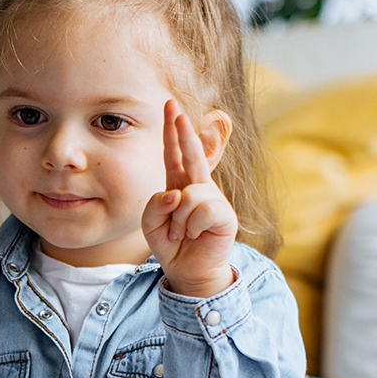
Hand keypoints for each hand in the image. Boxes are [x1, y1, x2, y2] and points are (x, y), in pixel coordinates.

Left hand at [141, 100, 236, 297]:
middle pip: (193, 154)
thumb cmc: (171, 243)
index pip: (175, 154)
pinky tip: (196, 235)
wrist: (188, 270)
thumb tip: (177, 194)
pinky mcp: (225, 215)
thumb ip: (155, 204)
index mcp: (180, 185)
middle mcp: (198, 187)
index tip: (172, 107)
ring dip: (179, 220)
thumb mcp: (151, 223)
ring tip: (183, 233)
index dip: (173, 132)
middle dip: (184, 131)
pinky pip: (201, 211)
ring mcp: (214, 199)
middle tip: (177, 109)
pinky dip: (191, 227)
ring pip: (188, 196)